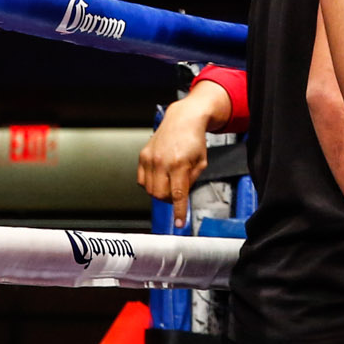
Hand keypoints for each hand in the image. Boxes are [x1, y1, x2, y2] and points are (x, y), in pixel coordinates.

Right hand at [136, 93, 214, 224]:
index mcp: (179, 164)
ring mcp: (150, 159)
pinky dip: (150, 184)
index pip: (177, 195)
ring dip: (159, 192)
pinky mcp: (142, 156)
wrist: (183, 119)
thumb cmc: (194, 140)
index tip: (179, 223)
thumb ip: (191, 181)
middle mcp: (161, 162)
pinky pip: (141, 181)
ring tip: (169, 182)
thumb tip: (181, 197)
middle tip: (176, 193)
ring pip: (149, 190)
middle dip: (169, 200)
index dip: (178, 211)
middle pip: (160, 195)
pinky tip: (159, 176)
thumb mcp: (201, 162)